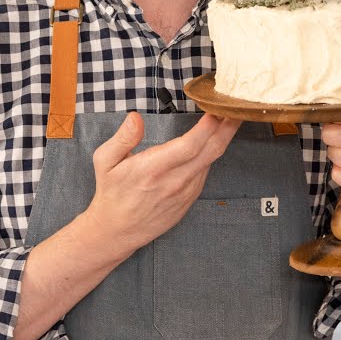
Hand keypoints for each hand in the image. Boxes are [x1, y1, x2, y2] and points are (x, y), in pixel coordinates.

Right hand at [83, 111, 242, 250]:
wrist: (118, 230)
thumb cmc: (112, 192)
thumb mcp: (105, 162)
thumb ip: (123, 138)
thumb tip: (135, 117)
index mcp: (152, 169)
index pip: (190, 145)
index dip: (207, 126)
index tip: (215, 109)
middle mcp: (174, 181)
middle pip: (211, 150)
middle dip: (227, 127)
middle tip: (236, 109)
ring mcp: (186, 191)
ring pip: (211, 160)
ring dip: (222, 138)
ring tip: (229, 118)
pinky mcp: (191, 197)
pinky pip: (205, 171)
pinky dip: (211, 153)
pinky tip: (213, 140)